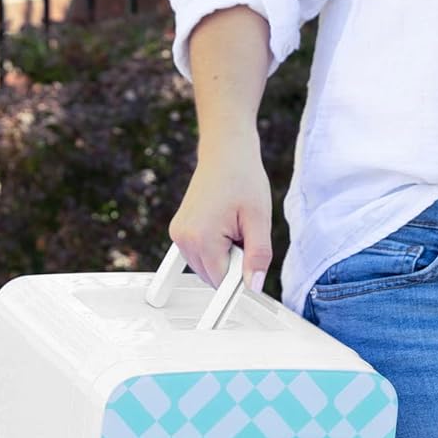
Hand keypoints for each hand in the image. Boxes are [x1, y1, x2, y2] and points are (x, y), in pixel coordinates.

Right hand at [168, 127, 274, 292]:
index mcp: (201, 238)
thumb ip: (257, 256)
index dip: (241, 277)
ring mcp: (178, 234)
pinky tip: (225, 226)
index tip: (251, 262)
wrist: (226, 152)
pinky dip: (214, 248)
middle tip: (243, 233)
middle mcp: (183, 239)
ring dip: (223, 256)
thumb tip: (254, 285)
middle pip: (212, 276)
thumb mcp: (259, 219)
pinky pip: (199, 255)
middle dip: (232, 264)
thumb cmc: (243, 178)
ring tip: (234, 225)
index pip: (221, 281)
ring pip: (206, 267)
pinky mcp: (178, 231)